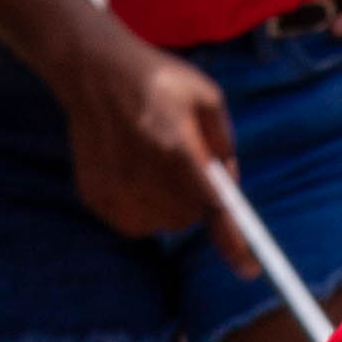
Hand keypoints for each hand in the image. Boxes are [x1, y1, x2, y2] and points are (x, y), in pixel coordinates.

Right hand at [57, 29, 238, 245]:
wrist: (92, 72)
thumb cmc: (156, 79)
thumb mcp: (205, 95)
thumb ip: (224, 142)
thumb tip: (229, 185)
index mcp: (176, 145)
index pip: (211, 205)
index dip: (232, 241)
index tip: (249, 270)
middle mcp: (143, 173)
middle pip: (189, 218)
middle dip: (197, 202)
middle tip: (184, 167)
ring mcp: (116, 188)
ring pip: (163, 224)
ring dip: (171, 205)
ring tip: (155, 164)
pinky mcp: (97, 197)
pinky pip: (136, 223)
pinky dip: (145, 207)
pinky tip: (135, 172)